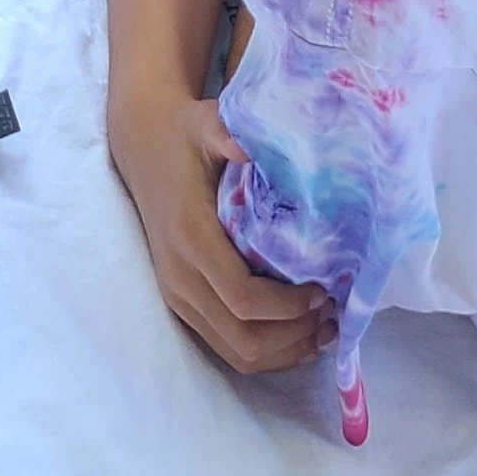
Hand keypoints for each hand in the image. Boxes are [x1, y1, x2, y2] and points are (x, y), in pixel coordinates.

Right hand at [109, 86, 336, 378]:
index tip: (323, 292)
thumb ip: (227, 133)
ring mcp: (178, 295)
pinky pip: (227, 347)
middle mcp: (180, 275)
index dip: (288, 307)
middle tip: (332, 317)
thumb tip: (252, 146)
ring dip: (284, 352)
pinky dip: (266, 353)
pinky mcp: (182, 303)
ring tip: (323, 330)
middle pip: (244, 338)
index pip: (242, 297)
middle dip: (294, 337)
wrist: (144, 147)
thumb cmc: (184, 136)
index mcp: (190, 237)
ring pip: (236, 352)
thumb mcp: (205, 123)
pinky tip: (297, 336)